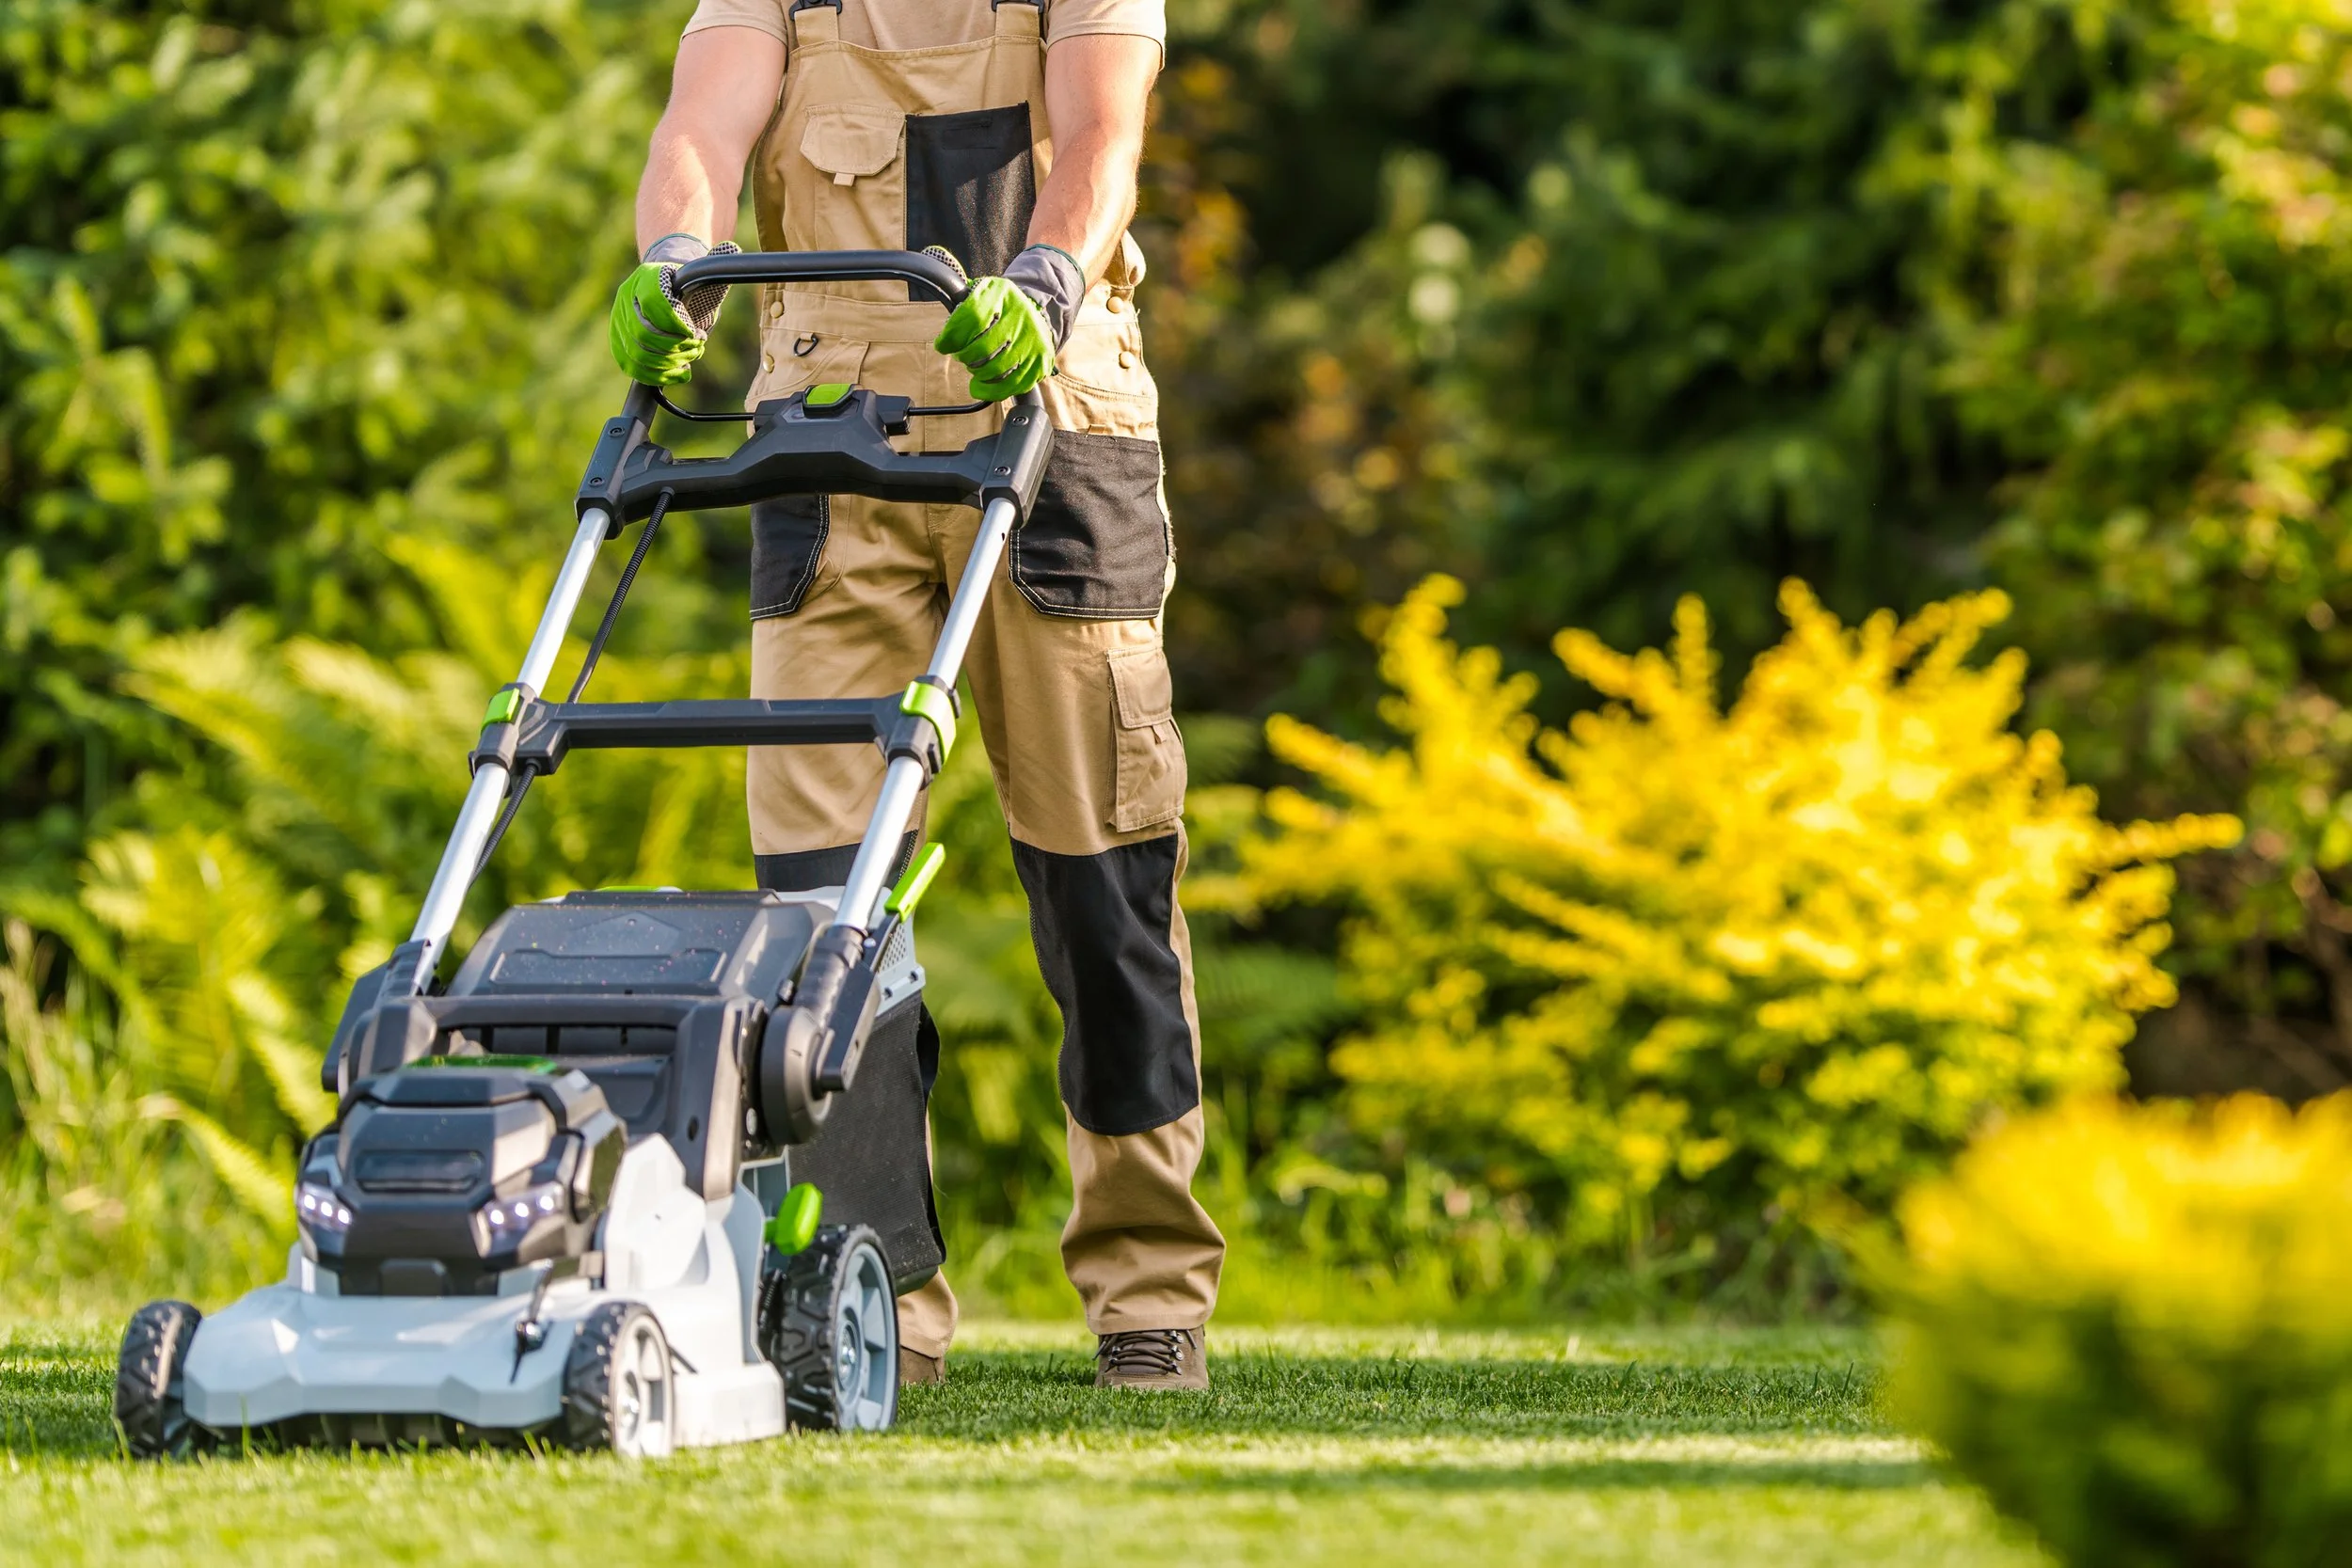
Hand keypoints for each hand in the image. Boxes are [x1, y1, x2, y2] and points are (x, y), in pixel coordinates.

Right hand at [608, 236, 739, 385]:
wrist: (666, 289)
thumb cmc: (687, 285)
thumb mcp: (700, 275)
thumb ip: (713, 266)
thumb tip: (731, 247)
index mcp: (646, 278)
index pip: (655, 304)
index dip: (676, 324)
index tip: (696, 332)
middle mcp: (626, 298)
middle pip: (644, 334)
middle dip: (676, 347)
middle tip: (697, 346)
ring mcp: (618, 321)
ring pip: (638, 353)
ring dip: (669, 363)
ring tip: (690, 359)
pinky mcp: (618, 342)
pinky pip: (631, 366)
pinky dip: (657, 375)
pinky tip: (679, 372)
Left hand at [931, 245, 1084, 401]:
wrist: (1035, 314)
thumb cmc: (999, 308)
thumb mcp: (981, 293)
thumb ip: (961, 307)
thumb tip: (944, 341)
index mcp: (1002, 292)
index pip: (972, 316)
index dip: (952, 336)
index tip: (943, 345)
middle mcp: (1021, 314)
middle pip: (982, 348)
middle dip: (964, 357)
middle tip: (961, 355)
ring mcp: (1033, 340)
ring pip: (995, 369)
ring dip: (976, 373)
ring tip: (974, 366)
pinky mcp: (1040, 362)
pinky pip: (1011, 385)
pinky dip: (990, 390)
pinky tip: (980, 386)